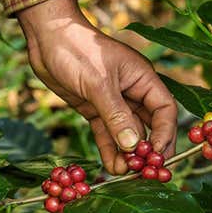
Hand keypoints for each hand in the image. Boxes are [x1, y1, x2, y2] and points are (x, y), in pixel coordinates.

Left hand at [17, 0, 176, 174]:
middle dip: (148, 149)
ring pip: (126, 133)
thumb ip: (116, 115)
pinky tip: (111, 167)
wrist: (46, 38)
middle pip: (149, 125)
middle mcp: (131, 91)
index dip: (165, 134)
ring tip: (124, 174)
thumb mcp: (98, 82)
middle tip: (145, 172)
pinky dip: (109, 149)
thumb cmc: (77, 50)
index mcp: (142, 78)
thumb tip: (134, 146)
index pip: (164, 110)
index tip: (157, 157)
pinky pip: (106, 133)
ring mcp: (112, 101)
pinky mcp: (93, 108)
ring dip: (127, 153)